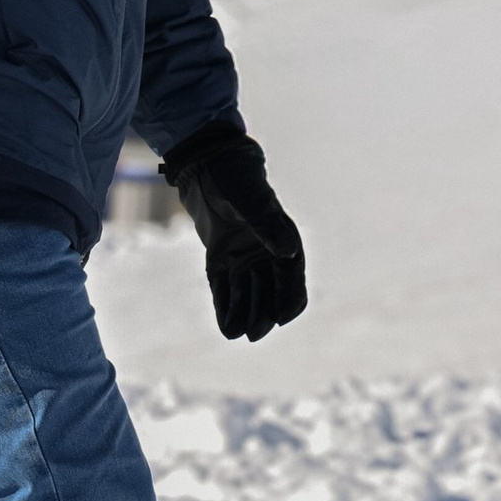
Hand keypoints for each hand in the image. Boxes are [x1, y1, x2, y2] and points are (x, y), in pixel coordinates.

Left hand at [163, 122, 306, 341]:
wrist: (207, 167)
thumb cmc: (235, 179)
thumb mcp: (251, 201)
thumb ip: (267, 226)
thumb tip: (287, 253)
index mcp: (283, 241)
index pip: (292, 279)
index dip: (289, 300)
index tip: (280, 317)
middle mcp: (267, 254)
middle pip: (270, 293)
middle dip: (264, 314)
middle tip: (254, 334)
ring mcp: (244, 260)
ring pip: (249, 296)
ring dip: (245, 315)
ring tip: (238, 334)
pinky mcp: (221, 262)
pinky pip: (226, 291)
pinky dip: (226, 309)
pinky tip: (225, 327)